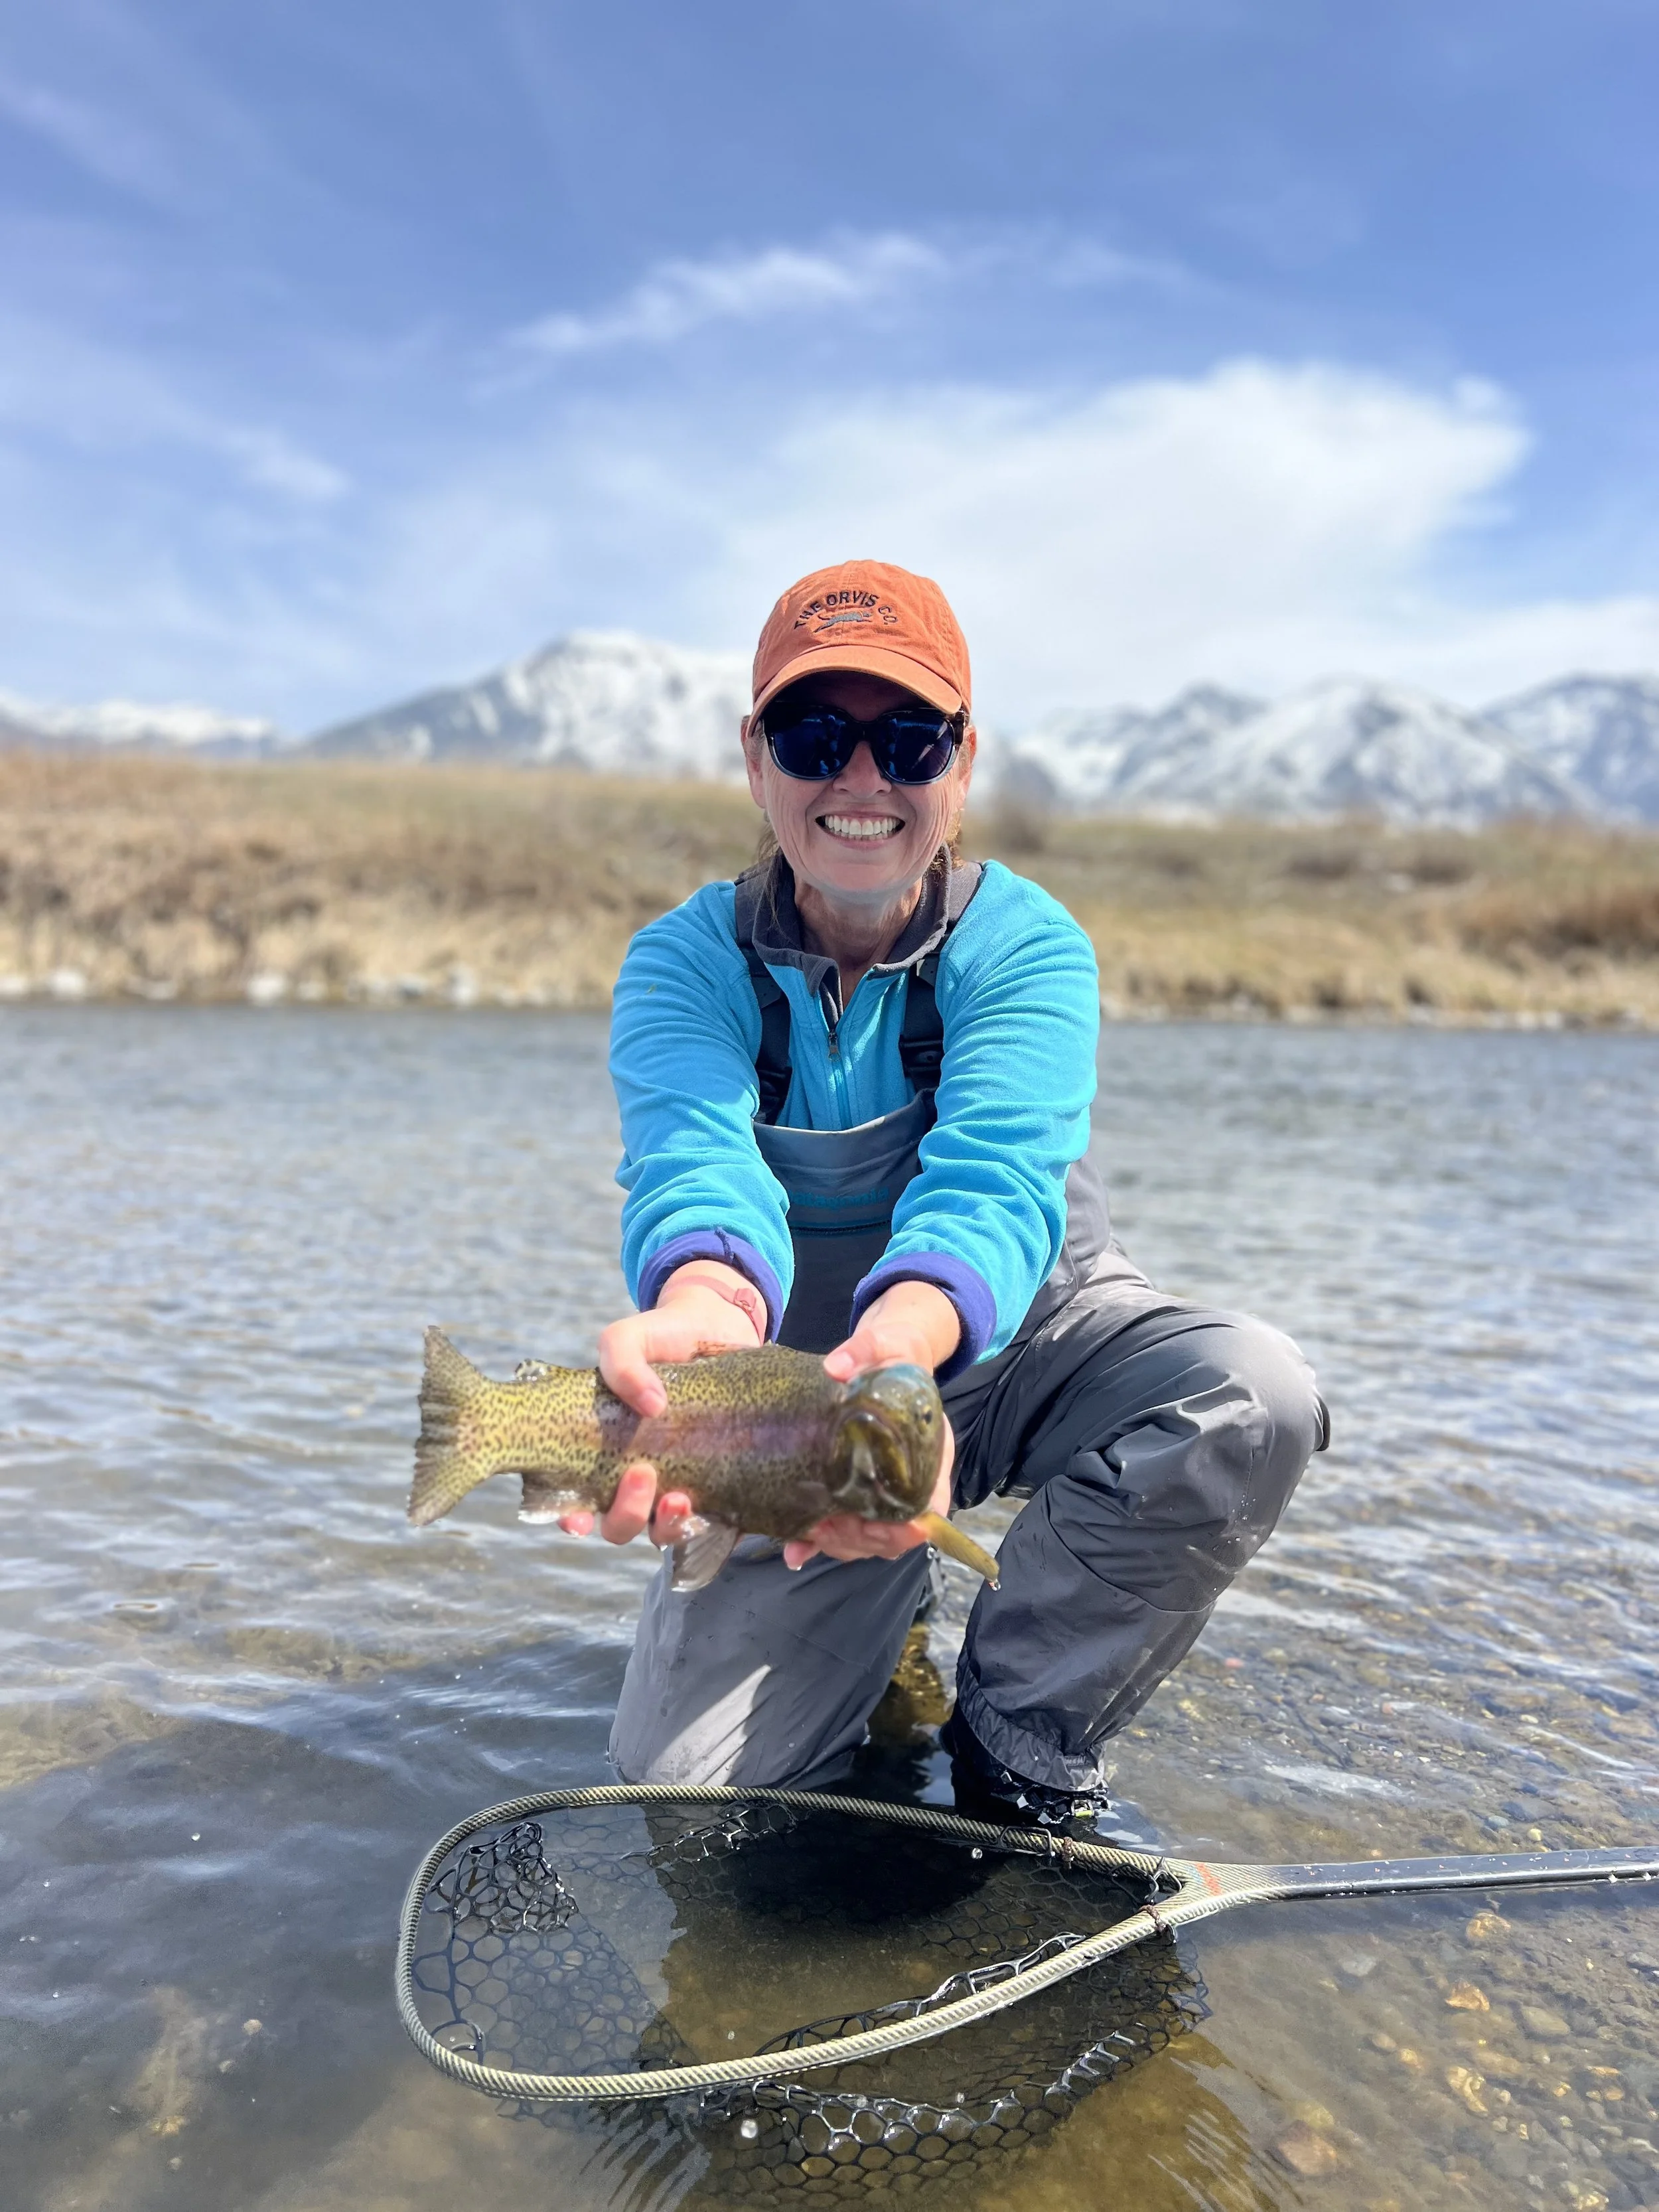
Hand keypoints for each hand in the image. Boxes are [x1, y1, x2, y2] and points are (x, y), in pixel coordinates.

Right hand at [558, 1262, 765, 1547]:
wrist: (717, 1326)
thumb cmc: (662, 1337)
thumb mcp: (630, 1337)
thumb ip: (621, 1360)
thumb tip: (650, 1403)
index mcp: (604, 1451)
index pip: (578, 1501)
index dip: (570, 1518)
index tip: (577, 1516)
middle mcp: (639, 1477)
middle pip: (620, 1524)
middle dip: (626, 1515)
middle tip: (641, 1475)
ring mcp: (681, 1482)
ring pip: (666, 1531)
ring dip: (668, 1526)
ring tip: (681, 1498)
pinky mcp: (724, 1483)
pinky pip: (722, 1523)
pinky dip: (725, 1530)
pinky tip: (732, 1520)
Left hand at [783, 1278, 960, 1570]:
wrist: (885, 1356)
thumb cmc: (894, 1354)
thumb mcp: (886, 1344)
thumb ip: (866, 1350)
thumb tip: (836, 1367)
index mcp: (932, 1452)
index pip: (931, 1506)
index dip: (904, 1526)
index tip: (868, 1521)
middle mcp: (912, 1479)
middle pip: (894, 1533)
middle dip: (858, 1537)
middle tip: (822, 1527)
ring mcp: (885, 1489)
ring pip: (868, 1538)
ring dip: (837, 1543)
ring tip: (807, 1532)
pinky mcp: (858, 1491)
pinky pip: (845, 1529)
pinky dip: (820, 1543)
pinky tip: (795, 1549)